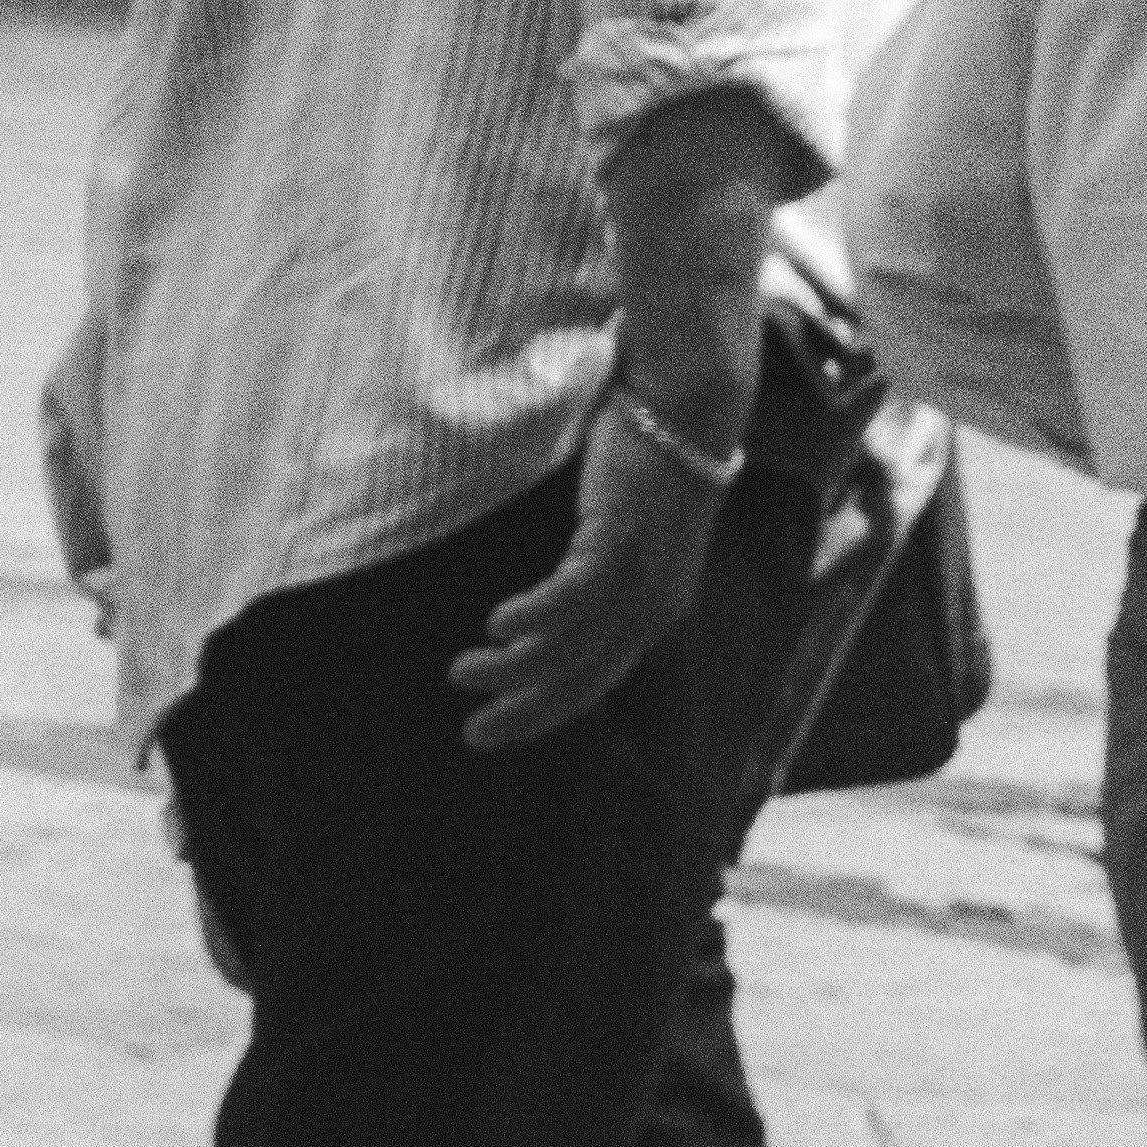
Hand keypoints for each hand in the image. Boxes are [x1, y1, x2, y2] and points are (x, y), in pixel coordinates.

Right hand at [448, 393, 725, 751]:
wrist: (684, 408)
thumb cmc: (645, 463)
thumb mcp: (620, 533)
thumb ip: (594, 570)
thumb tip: (554, 599)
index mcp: (652, 613)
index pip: (596, 680)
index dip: (547, 710)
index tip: (502, 727)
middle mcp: (652, 609)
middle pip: (583, 680)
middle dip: (527, 713)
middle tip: (476, 737)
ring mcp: (640, 579)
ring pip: (572, 645)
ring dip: (514, 668)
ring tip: (463, 676)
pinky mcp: (622, 542)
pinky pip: (574, 595)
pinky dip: (535, 616)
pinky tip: (495, 628)